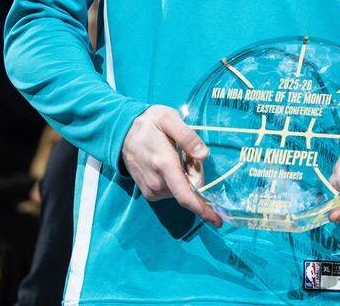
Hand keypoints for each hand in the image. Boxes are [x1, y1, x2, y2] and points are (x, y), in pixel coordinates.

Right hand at [120, 105, 221, 226]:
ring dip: (186, 176)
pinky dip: (178, 180)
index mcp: (164, 164)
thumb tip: (203, 155)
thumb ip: (187, 136)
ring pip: (182, 190)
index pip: (185, 195)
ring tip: (174, 154)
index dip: (203, 209)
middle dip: (196, 173)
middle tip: (187, 151)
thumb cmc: (148, 123)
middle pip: (190, 188)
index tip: (218, 221)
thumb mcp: (168, 118)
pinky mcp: (149, 193)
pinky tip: (169, 163)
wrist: (121, 133)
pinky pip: (173, 191)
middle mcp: (157, 183)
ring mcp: (151, 190)